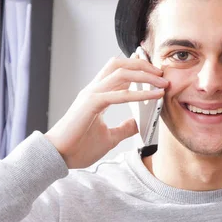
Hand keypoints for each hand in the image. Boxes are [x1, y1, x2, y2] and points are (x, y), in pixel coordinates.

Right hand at [45, 54, 167, 168]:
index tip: (154, 69)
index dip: (136, 66)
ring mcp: (91, 95)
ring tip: (163, 82)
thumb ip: (124, 128)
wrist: (59, 158)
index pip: (117, 71)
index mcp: (96, 95)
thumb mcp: (109, 137)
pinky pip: (120, 95)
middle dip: (142, 64)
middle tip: (161, 73)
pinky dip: (140, 93)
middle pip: (119, 64)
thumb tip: (139, 123)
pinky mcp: (91, 104)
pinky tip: (155, 95)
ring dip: (145, 75)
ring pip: (121, 73)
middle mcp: (93, 90)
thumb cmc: (78, 147)